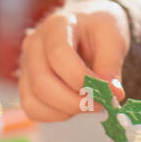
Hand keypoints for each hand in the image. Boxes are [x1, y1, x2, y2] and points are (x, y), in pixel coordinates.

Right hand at [17, 0, 130, 121]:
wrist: (87, 26)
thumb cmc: (98, 30)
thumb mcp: (113, 37)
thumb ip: (112, 65)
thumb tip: (114, 94)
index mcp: (56, 26)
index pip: (59, 56)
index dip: (82, 79)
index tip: (107, 91)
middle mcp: (34, 44)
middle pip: (42, 82)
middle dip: (75, 101)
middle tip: (101, 104)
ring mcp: (26, 65)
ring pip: (35, 100)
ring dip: (66, 111)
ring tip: (90, 103)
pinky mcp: (26, 84)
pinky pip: (33, 109)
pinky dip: (56, 115)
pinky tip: (75, 106)